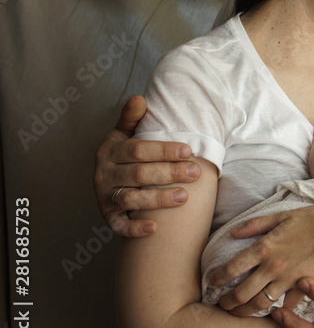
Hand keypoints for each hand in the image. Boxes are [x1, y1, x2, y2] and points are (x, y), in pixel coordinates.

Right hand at [93, 95, 200, 236]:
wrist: (108, 179)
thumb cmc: (124, 154)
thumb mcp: (124, 134)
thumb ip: (131, 118)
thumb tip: (140, 99)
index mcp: (110, 151)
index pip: (138, 150)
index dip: (164, 150)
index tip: (189, 150)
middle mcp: (104, 174)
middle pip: (139, 174)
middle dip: (169, 173)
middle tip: (196, 172)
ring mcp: (105, 196)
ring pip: (131, 199)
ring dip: (157, 199)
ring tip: (184, 197)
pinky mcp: (107, 216)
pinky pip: (118, 225)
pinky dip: (134, 228)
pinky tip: (154, 229)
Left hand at [209, 205, 313, 316]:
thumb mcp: (284, 215)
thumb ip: (256, 224)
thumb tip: (233, 231)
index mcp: (265, 248)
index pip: (232, 268)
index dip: (218, 278)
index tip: (212, 282)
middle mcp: (273, 268)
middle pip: (242, 293)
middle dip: (228, 302)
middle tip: (221, 306)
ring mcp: (288, 280)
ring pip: (260, 304)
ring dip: (246, 311)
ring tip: (238, 314)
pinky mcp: (304, 288)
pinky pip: (286, 305)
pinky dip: (278, 311)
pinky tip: (271, 313)